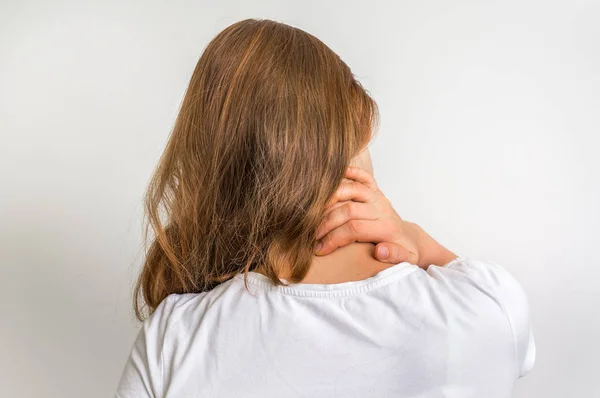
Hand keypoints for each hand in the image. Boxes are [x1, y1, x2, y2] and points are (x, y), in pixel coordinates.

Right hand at [314, 166, 457, 268]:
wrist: (411, 239)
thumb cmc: (405, 252)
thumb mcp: (406, 260)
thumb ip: (395, 256)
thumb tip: (379, 251)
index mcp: (387, 228)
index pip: (354, 229)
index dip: (334, 238)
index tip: (319, 249)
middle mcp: (381, 209)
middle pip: (348, 209)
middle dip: (326, 222)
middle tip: (311, 235)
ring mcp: (377, 198)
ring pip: (351, 190)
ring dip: (330, 199)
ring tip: (314, 213)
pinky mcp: (376, 191)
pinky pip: (363, 177)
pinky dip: (350, 172)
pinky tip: (335, 175)